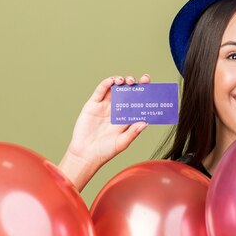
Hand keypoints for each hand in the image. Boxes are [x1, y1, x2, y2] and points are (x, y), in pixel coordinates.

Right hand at [59, 74, 149, 190]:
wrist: (85, 154)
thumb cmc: (105, 151)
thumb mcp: (122, 143)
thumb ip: (133, 133)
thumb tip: (145, 122)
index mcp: (126, 118)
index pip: (137, 102)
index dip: (144, 92)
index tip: (149, 84)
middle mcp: (117, 110)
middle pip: (128, 92)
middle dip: (134, 84)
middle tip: (140, 81)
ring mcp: (105, 106)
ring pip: (114, 89)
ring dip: (121, 81)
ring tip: (126, 81)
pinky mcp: (93, 105)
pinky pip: (100, 91)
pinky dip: (106, 84)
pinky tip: (112, 81)